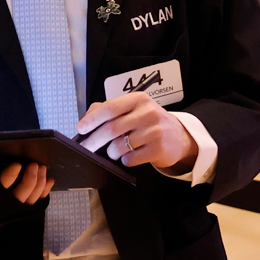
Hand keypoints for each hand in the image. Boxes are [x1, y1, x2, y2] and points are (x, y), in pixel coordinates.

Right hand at [0, 160, 52, 228]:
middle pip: (17, 198)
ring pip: (26, 202)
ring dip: (37, 187)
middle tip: (34, 164)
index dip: (8, 178)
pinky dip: (39, 193)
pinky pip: (27, 203)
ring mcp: (0, 210)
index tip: (16, 165)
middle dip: (29, 182)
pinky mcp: (5, 207)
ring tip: (42, 169)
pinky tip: (48, 182)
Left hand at [76, 94, 197, 171]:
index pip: (110, 108)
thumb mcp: (133, 109)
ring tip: (114, 150)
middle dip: (93, 140)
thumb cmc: (149, 122)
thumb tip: (87, 118)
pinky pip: (130, 159)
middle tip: (86, 147)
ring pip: (119, 146)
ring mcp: (154, 131)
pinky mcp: (158, 149)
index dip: (92, 119)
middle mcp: (148, 113)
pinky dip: (124, 160)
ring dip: (111, 152)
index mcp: (138, 99)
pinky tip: (130, 155)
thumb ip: (109, 109)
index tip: (80, 128)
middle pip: (111, 128)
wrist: (179, 137)